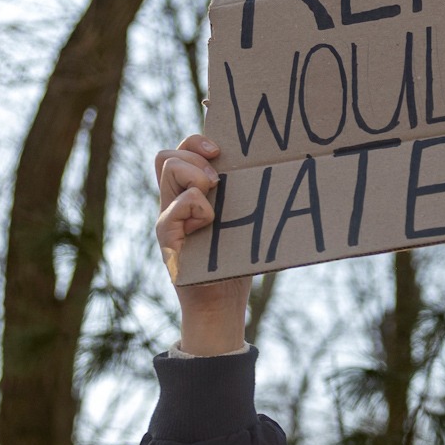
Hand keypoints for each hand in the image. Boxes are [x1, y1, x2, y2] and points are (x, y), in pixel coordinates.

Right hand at [155, 135, 248, 354]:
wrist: (221, 303)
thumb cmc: (236, 261)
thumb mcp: (241, 221)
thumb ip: (241, 196)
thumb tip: (278, 167)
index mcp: (189, 193)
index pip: (182, 151)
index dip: (197, 141)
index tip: (221, 152)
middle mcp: (173, 201)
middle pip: (166, 155)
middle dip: (194, 155)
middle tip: (218, 180)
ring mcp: (167, 217)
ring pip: (167, 168)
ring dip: (195, 176)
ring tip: (213, 199)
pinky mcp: (166, 236)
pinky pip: (175, 206)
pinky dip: (197, 209)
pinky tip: (209, 224)